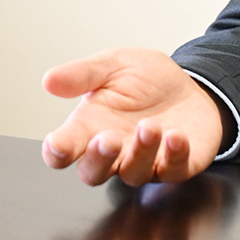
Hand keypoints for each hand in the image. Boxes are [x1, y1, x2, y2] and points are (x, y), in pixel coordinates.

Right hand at [41, 48, 226, 186]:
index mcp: (90, 129)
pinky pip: (174, 170)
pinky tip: (176, 136)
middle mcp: (115, 152)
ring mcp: (146, 161)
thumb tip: (49, 79)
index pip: (63, 150)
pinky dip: (175, 156)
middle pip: (94, 172)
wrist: (189, 82)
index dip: (57, 151)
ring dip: (141, 152)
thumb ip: (83, 74)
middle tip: (108, 139)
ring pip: (134, 173)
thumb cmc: (145, 79)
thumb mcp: (114, 65)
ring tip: (150, 126)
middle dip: (99, 159)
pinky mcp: (178, 163)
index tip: (57, 144)